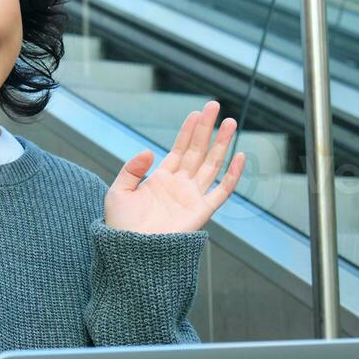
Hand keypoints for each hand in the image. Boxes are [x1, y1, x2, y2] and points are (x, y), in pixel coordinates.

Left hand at [104, 100, 245, 234]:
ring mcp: (192, 197)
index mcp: (161, 179)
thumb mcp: (118, 192)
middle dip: (207, 129)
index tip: (196, 112)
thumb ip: (131, 169)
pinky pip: (222, 191)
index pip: (179, 149)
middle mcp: (180, 185)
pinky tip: (240, 156)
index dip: (188, 130)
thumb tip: (149, 152)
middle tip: (215, 106)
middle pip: (198, 151)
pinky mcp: (202, 212)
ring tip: (230, 122)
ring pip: (212, 164)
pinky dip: (232, 174)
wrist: (130, 253)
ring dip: (222, 143)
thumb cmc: (121, 226)